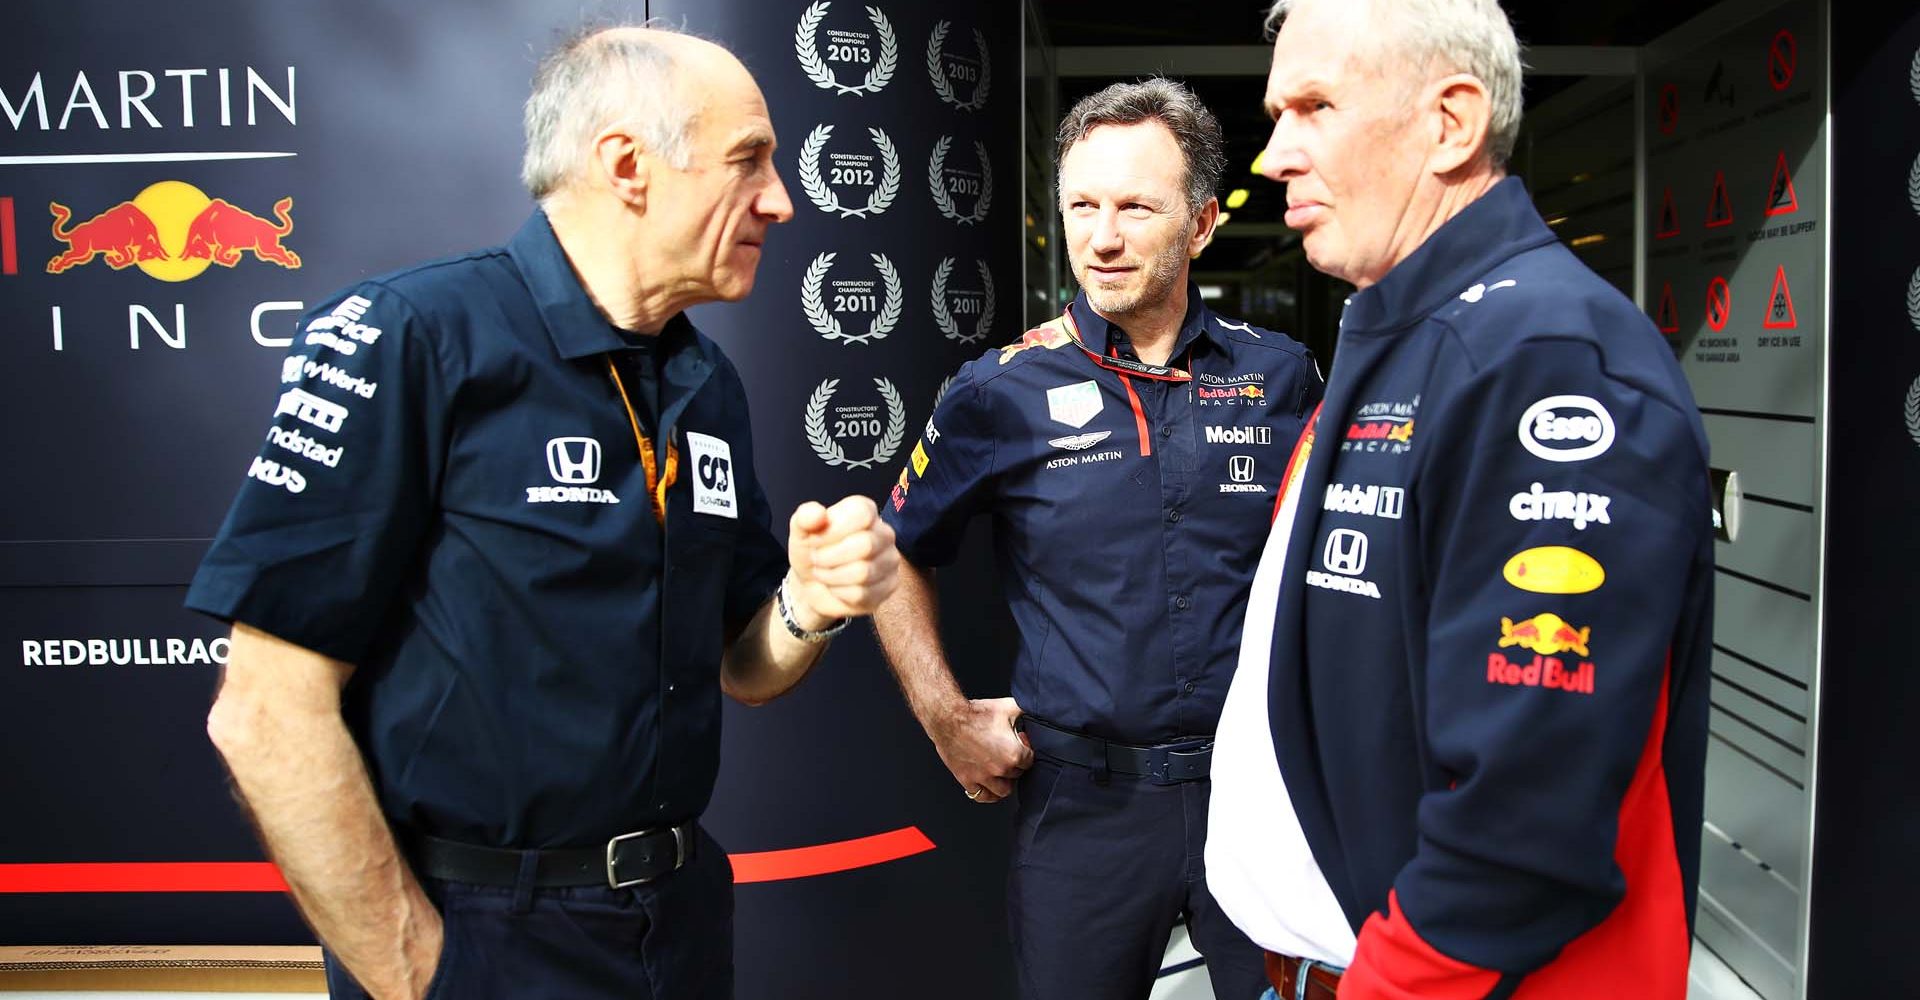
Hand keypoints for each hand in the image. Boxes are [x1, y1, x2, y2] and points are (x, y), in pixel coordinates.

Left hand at [786, 495, 899, 625]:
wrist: (813, 583)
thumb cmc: (812, 551)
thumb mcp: (801, 530)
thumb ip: (805, 516)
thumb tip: (818, 515)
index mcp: (865, 511)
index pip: (861, 515)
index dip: (833, 531)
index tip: (814, 540)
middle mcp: (884, 533)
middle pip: (865, 545)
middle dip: (830, 557)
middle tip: (817, 560)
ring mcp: (890, 561)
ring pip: (863, 573)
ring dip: (832, 577)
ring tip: (825, 573)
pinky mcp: (889, 586)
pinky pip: (863, 594)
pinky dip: (840, 593)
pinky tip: (837, 587)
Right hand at [932, 697, 1033, 802]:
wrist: (948, 718)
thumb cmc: (976, 713)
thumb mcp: (1008, 707)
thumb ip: (1025, 710)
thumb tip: (1036, 710)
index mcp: (1014, 754)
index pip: (1030, 760)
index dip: (1026, 749)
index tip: (1018, 742)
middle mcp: (1000, 769)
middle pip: (1017, 775)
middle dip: (1015, 764)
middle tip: (1007, 752)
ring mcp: (983, 777)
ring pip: (1003, 790)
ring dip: (1005, 782)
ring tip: (1002, 772)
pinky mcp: (967, 780)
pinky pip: (982, 796)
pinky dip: (988, 793)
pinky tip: (989, 786)